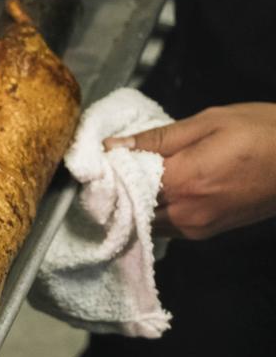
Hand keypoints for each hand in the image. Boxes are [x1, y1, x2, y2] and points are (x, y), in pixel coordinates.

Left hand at [105, 102, 275, 239]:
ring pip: (146, 220)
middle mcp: (186, 213)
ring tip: (134, 176)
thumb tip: (112, 145)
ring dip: (135, 202)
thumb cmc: (265, 133)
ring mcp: (197, 227)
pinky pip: (166, 226)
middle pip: (131, 207)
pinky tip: (158, 189)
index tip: (97, 159)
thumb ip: (156, 138)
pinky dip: (154, 210)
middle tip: (111, 168)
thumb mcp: (209, 123)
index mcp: (183, 182)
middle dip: (117, 189)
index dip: (106, 171)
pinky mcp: (207, 233)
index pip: (123, 184)